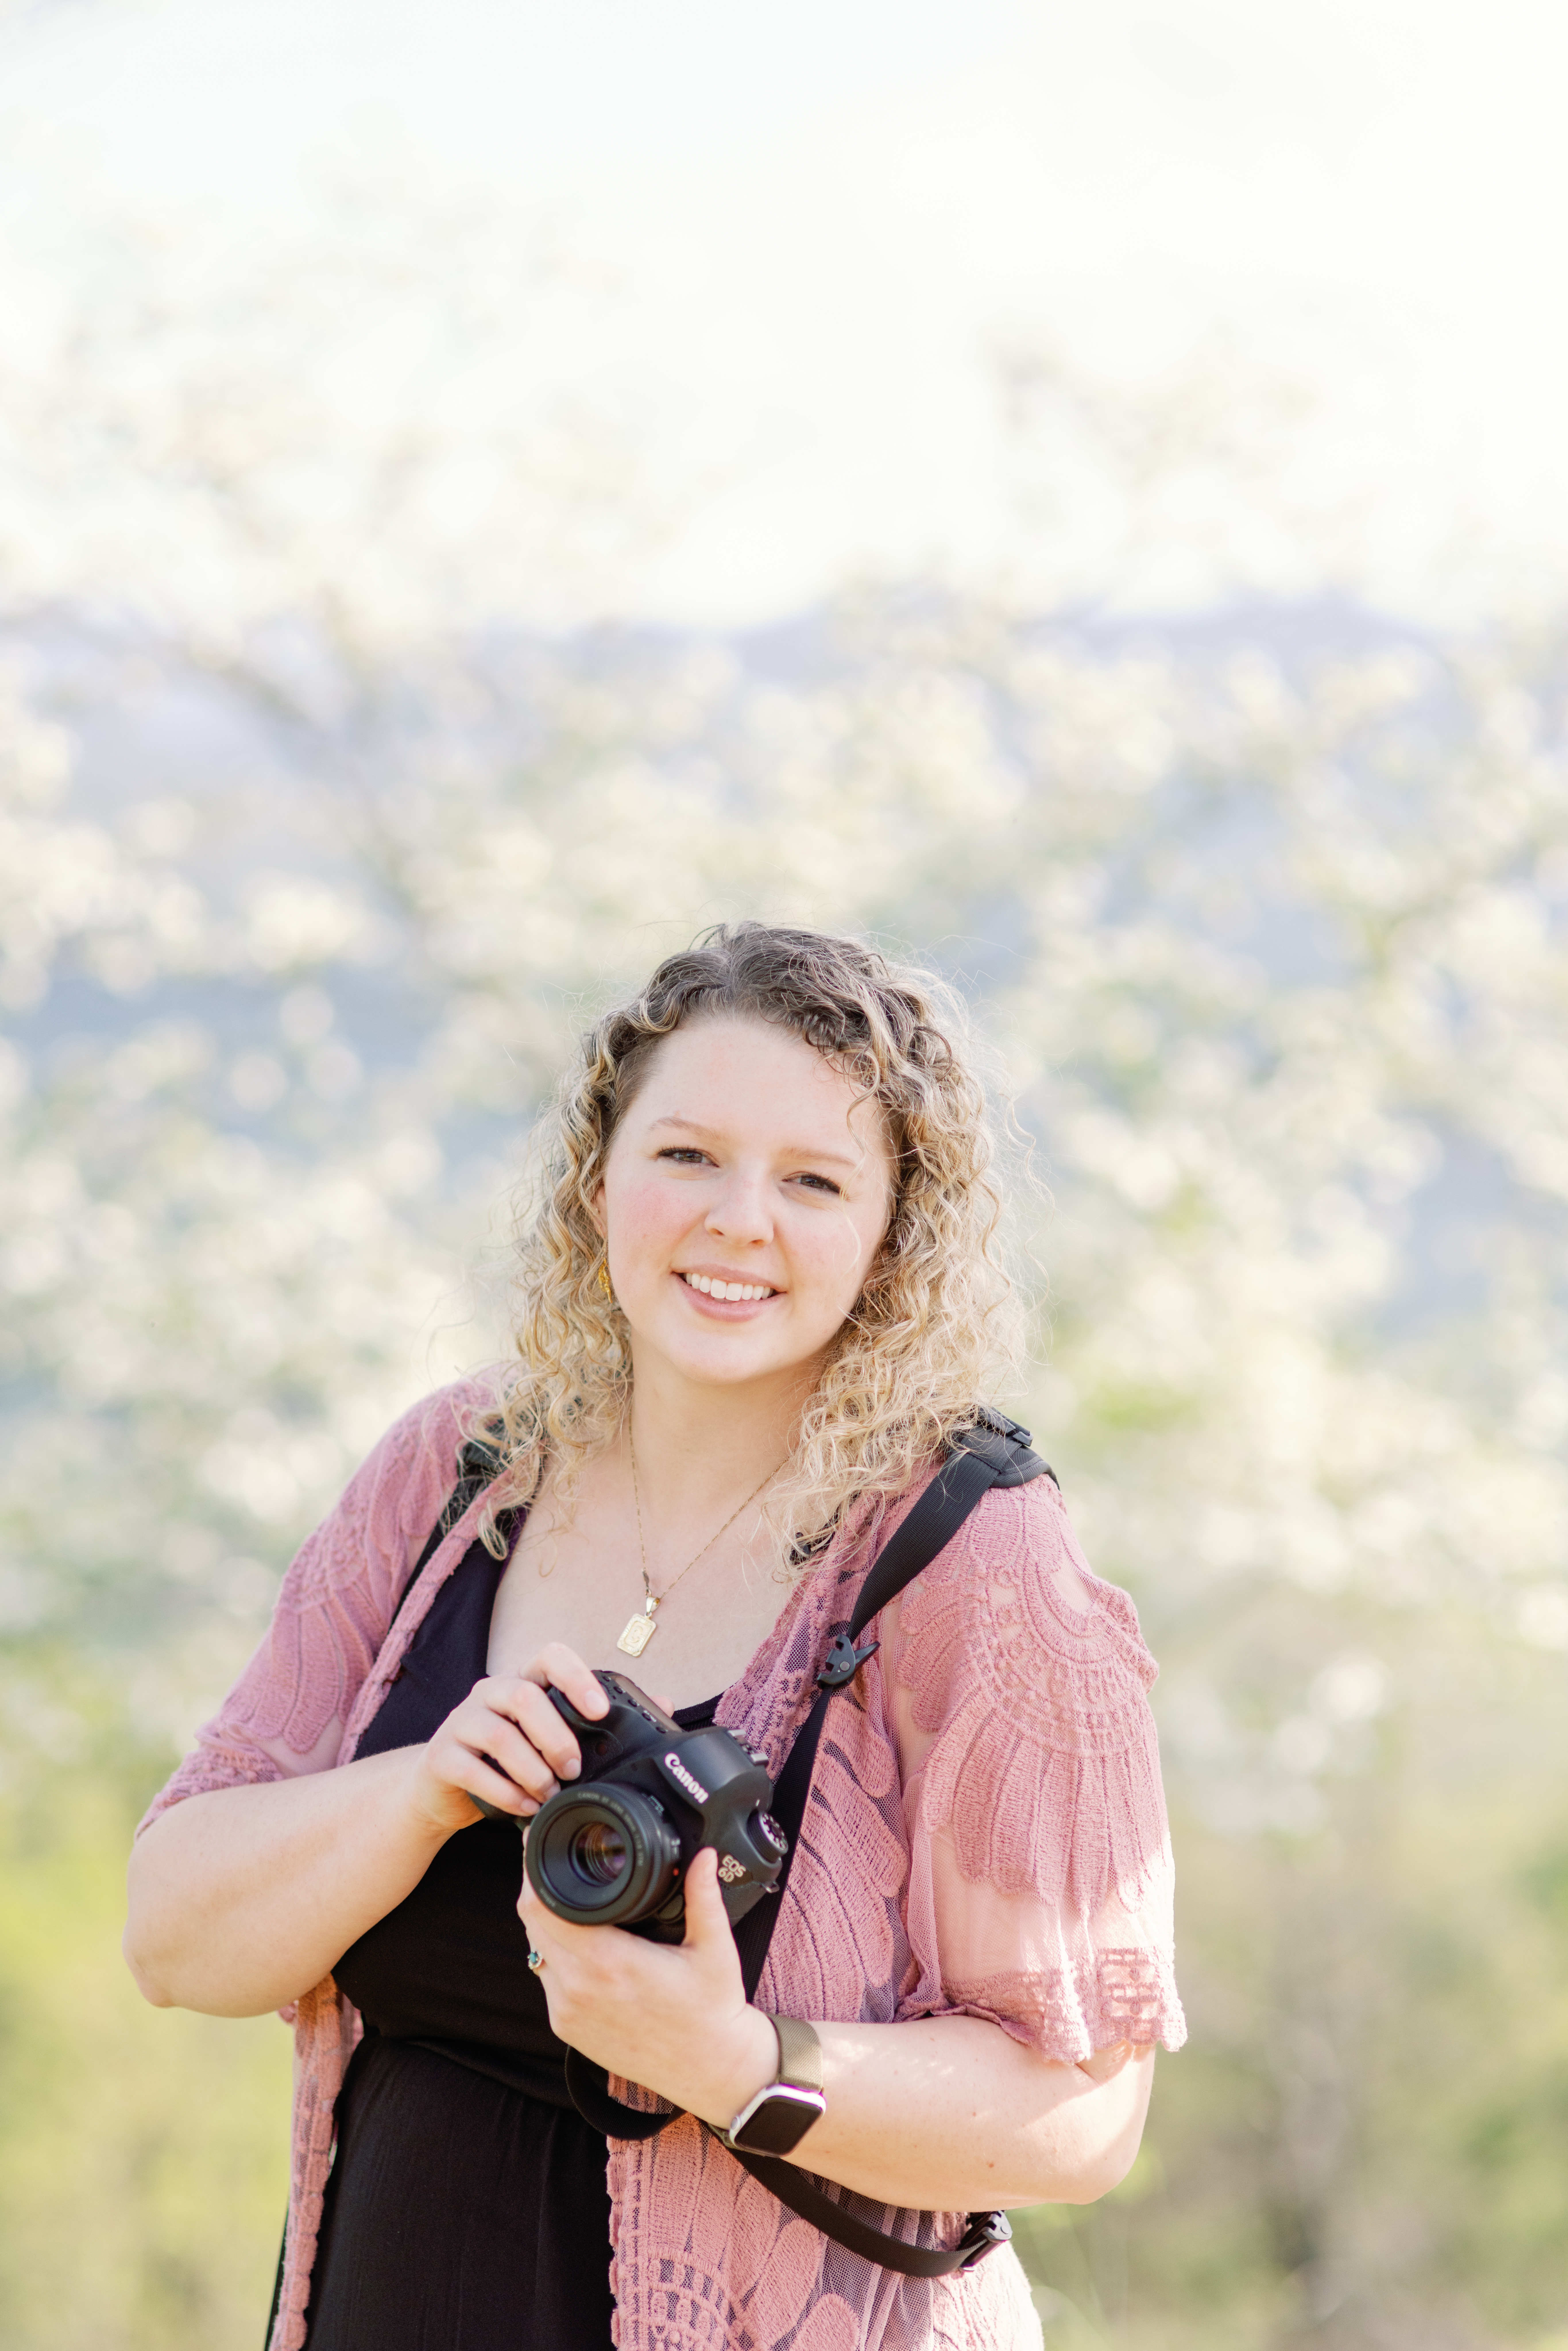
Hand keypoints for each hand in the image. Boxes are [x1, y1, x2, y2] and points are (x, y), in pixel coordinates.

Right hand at [404, 1643, 608, 1838]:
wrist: (443, 1790)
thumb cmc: (502, 1761)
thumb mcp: (536, 1739)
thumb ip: (567, 1733)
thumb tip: (622, 1739)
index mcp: (519, 1680)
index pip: (549, 1657)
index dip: (577, 1678)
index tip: (600, 1711)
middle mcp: (488, 1692)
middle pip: (525, 1696)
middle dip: (556, 1737)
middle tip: (573, 1769)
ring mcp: (461, 1721)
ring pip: (500, 1735)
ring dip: (533, 1771)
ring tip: (549, 1794)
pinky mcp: (441, 1756)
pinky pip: (474, 1771)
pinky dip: (506, 1794)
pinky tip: (525, 1807)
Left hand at [518, 1845, 776, 2129]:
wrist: (709, 2069)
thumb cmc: (712, 2008)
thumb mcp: (715, 1947)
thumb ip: (704, 1895)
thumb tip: (705, 1854)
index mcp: (609, 1962)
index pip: (545, 1907)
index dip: (535, 1873)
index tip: (541, 1848)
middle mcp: (579, 1989)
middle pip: (532, 1924)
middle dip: (538, 1891)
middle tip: (552, 1864)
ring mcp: (568, 2013)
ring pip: (536, 1951)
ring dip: (544, 1924)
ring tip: (567, 1900)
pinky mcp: (566, 2030)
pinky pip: (546, 1979)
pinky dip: (553, 1955)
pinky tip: (575, 1941)